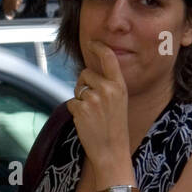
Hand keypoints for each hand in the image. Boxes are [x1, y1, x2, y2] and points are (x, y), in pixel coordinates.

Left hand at [69, 41, 130, 172]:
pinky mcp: (81, 109)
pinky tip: (86, 120)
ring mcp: (93, 99)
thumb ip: (108, 85)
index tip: (92, 42)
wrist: (111, 150)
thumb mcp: (118, 101)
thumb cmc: (114, 126)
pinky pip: (71, 102)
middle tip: (93, 102)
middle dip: (84, 84)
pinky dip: (75, 110)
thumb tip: (89, 73)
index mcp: (119, 85)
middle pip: (85, 73)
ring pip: (77, 88)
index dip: (99, 47)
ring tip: (92, 113)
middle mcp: (107, 89)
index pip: (108, 58)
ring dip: (80, 98)